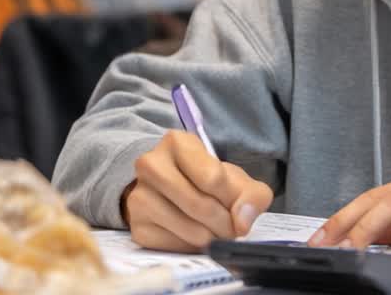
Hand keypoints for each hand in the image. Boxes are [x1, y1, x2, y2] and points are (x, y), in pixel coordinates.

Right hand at [124, 130, 272, 251]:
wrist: (172, 193)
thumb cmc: (206, 180)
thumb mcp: (236, 179)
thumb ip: (252, 195)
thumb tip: (242, 222)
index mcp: (177, 142)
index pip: (213, 178)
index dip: (233, 200)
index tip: (238, 207)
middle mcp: (150, 164)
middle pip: (200, 205)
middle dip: (225, 224)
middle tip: (233, 229)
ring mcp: (139, 197)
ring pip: (190, 230)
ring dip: (212, 238)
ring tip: (216, 231)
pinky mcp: (137, 228)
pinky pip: (175, 246)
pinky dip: (193, 247)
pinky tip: (194, 235)